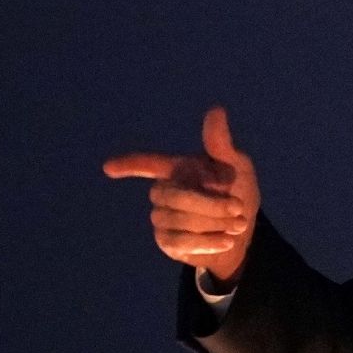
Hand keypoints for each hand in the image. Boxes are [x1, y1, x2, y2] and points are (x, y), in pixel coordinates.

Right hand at [104, 106, 260, 289]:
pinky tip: (227, 241)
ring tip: (238, 224)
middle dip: (209, 204)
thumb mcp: (237, 166)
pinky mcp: (167, 242)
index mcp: (179, 168)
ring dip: (214, 223)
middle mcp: (165, 190)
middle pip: (173, 195)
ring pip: (178, 220)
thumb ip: (221, 144)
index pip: (150, 163)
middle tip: (239, 207)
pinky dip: (208, 241)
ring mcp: (162, 217)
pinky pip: (180, 241)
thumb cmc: (237, 191)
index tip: (108, 167)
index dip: (131, 164)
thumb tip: (216, 110)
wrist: (243, 233)